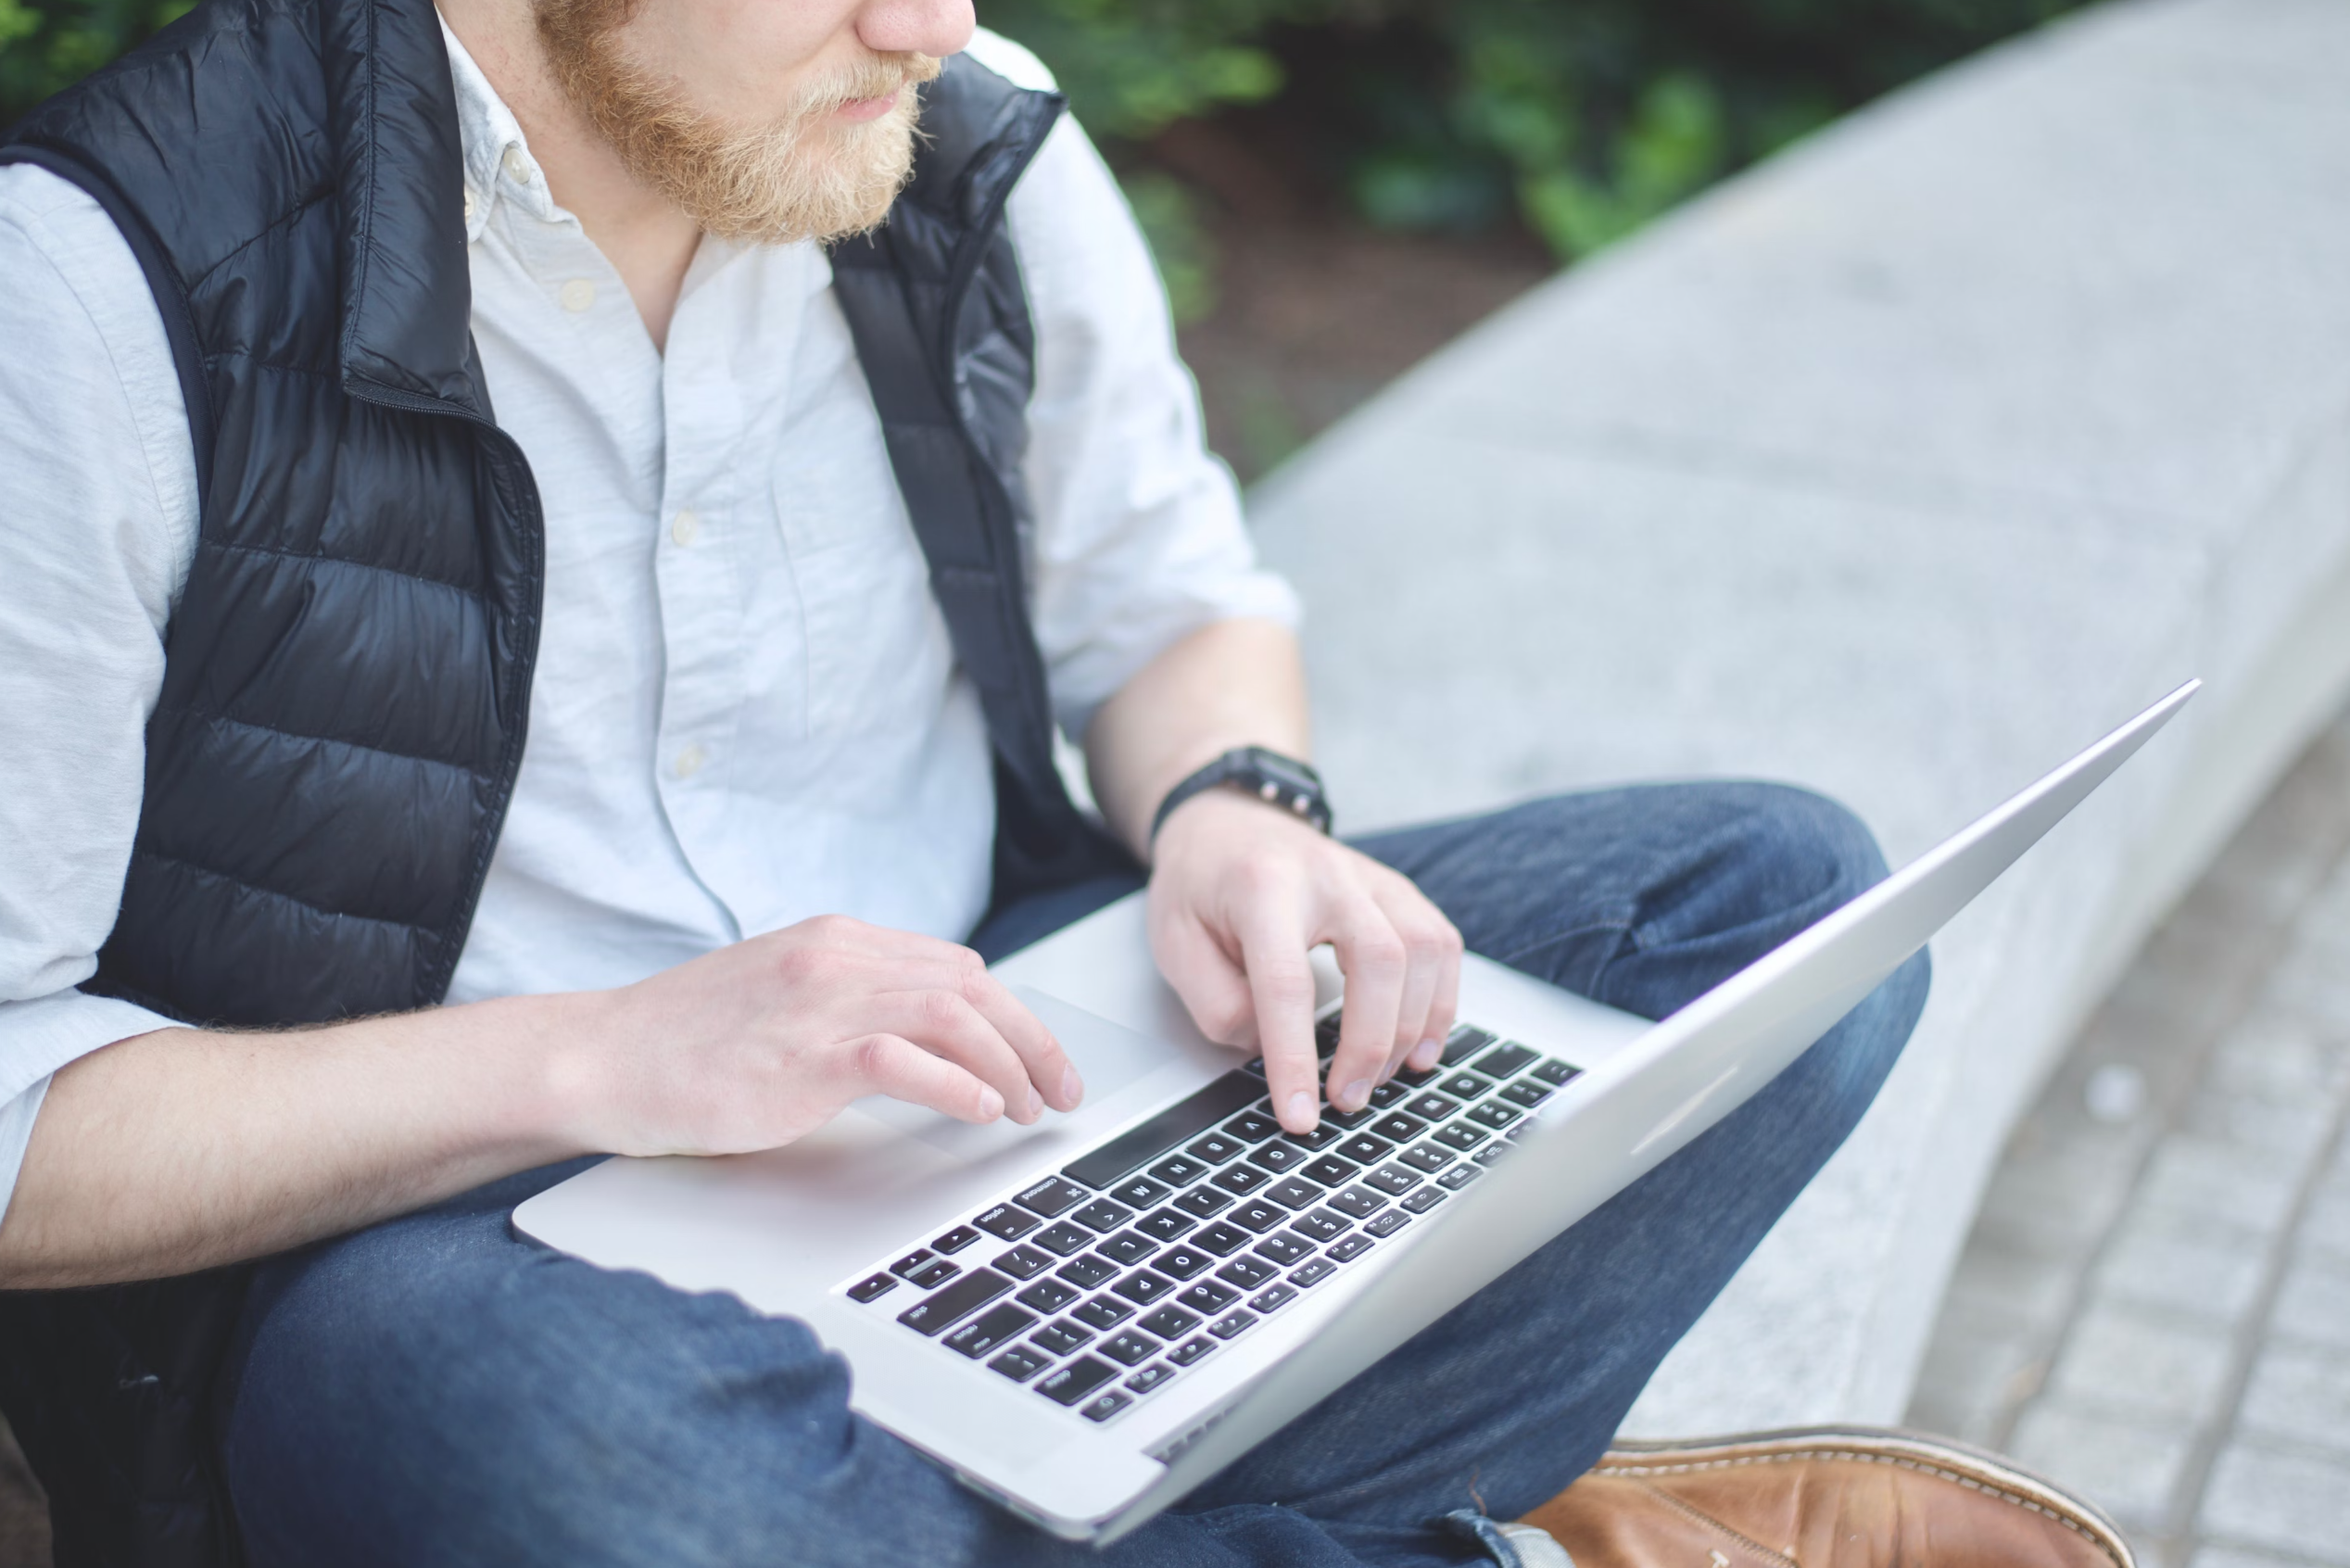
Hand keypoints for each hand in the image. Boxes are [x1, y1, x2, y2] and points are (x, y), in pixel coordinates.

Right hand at [575, 916, 1083, 1156]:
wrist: (601, 1057)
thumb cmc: (687, 1043)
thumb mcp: (782, 999)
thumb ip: (850, 1003)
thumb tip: (930, 1041)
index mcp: (837, 941)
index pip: (956, 968)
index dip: (1012, 1016)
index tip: (1041, 1061)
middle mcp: (837, 960)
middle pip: (971, 987)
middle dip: (1032, 1041)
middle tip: (1063, 1092)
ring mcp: (818, 1003)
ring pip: (951, 1014)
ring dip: (1007, 1065)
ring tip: (1029, 1109)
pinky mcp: (799, 1056)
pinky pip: (900, 1059)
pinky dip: (955, 1084)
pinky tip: (981, 1111)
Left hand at [1148, 790, 1463, 1133]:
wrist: (1226, 822)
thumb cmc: (1200, 886)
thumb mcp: (1175, 945)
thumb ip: (1218, 1004)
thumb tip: (1271, 1052)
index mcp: (1262, 886)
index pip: (1287, 981)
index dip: (1295, 1056)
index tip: (1300, 1114)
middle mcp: (1327, 874)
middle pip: (1380, 959)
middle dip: (1371, 1044)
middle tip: (1347, 1101)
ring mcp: (1371, 877)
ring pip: (1423, 948)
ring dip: (1412, 1027)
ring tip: (1381, 1079)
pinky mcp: (1398, 890)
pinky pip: (1442, 943)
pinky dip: (1440, 1001)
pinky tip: (1421, 1045)